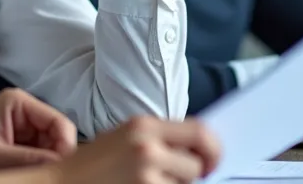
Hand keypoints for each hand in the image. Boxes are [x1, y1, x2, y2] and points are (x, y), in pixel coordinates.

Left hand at [0, 89, 76, 171]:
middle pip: (58, 134)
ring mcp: (24, 125)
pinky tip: (31, 173)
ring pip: (53, 146)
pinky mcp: (21, 140)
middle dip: (56, 155)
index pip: (59, 122)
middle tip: (48, 175)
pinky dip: (41, 165)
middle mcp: (25, 109)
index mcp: (18, 102)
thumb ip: (31, 160)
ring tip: (35, 174)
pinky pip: (42, 154)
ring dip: (48, 161)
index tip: (62, 169)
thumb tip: (62, 164)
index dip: (66, 146)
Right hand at [0, 117, 221, 183]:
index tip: (211, 161)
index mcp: (144, 125)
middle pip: (199, 162)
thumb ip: (157, 138)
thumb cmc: (88, 167)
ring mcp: (146, 174)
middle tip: (191, 178)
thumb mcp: (123, 138)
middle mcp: (147, 146)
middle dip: (198, 174)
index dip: (214, 149)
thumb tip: (195, 150)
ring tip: (149, 183)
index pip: (202, 131)